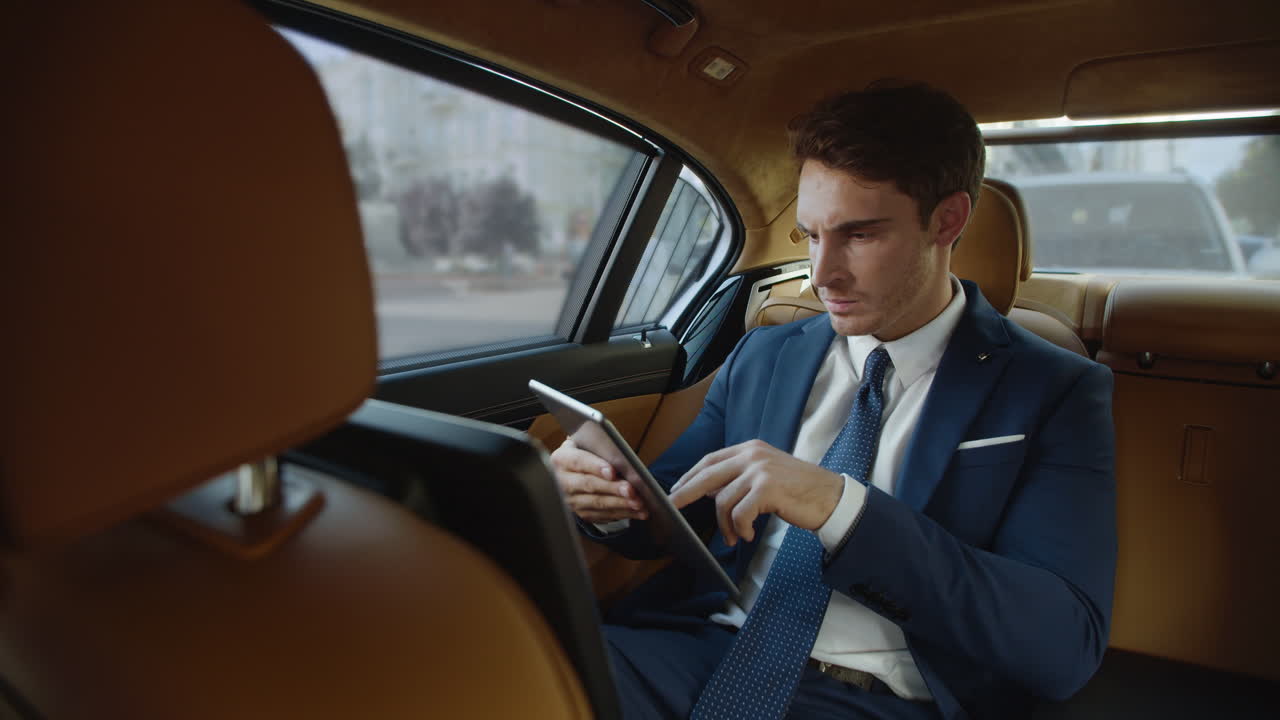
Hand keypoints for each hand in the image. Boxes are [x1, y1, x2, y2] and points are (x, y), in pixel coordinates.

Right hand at [550, 437, 647, 523]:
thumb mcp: (583, 444)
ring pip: (598, 503)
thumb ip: (596, 445)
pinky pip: (604, 515)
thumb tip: (618, 451)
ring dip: (621, 504)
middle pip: (589, 485)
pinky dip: (623, 513)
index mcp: (562, 459)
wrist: (568, 472)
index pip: (578, 461)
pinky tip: (637, 511)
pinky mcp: (582, 513)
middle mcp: (562, 481)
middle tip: (631, 490)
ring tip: (639, 503)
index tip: (612, 471)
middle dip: (612, 488)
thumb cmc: (582, 454)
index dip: (595, 467)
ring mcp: (571, 500)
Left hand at [667, 439, 842, 545]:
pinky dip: (740, 528)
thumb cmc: (798, 490)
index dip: (690, 476)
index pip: (710, 460)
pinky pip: (739, 513)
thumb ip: (739, 478)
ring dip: (725, 525)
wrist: (831, 497)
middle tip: (673, 507)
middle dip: (685, 492)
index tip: (676, 489)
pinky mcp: (767, 488)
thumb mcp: (765, 475)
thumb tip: (707, 489)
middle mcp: (753, 455)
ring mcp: (760, 470)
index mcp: (750, 449)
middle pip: (707, 475)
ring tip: (735, 536)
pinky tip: (747, 535)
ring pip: (723, 500)